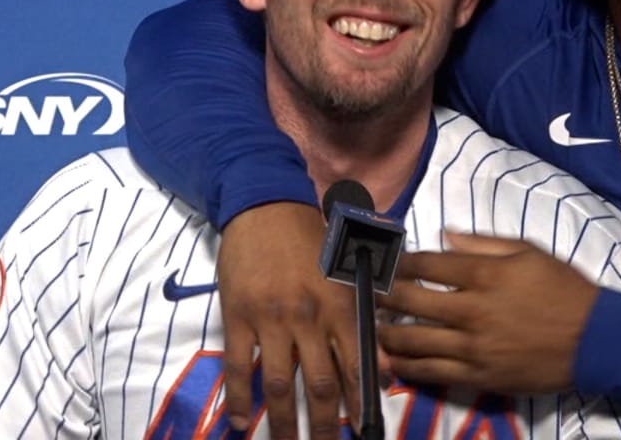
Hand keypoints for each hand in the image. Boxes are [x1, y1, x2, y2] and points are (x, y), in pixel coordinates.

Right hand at [217, 202, 359, 438]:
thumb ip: (365, 318)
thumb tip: (384, 365)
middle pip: (319, 385)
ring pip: (278, 383)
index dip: (360, 401)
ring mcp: (270, 319)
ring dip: (282, 421)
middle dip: (324, 425)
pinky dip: (238, 396)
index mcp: (341, 304)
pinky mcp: (238, 316)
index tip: (363, 428)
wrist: (265, 204)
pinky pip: (237, 365)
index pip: (356, 364)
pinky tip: (240, 421)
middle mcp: (309, 317)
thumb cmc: (312, 236)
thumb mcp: (348, 271)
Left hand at [376, 231, 597, 392]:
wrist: (596, 340)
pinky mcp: (479, 377)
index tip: (386, 261)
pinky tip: (392, 359)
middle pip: (412, 301)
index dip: (400, 262)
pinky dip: (407, 366)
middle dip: (384, 294)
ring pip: (414, 341)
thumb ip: (482, 243)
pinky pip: (433, 373)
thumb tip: (443, 235)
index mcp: (485, 275)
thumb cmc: (564, 290)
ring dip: (386, 332)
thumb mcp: (529, 252)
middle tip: (370, 291)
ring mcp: (473, 348)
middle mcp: (473, 311)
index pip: (427, 265)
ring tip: (373, 326)